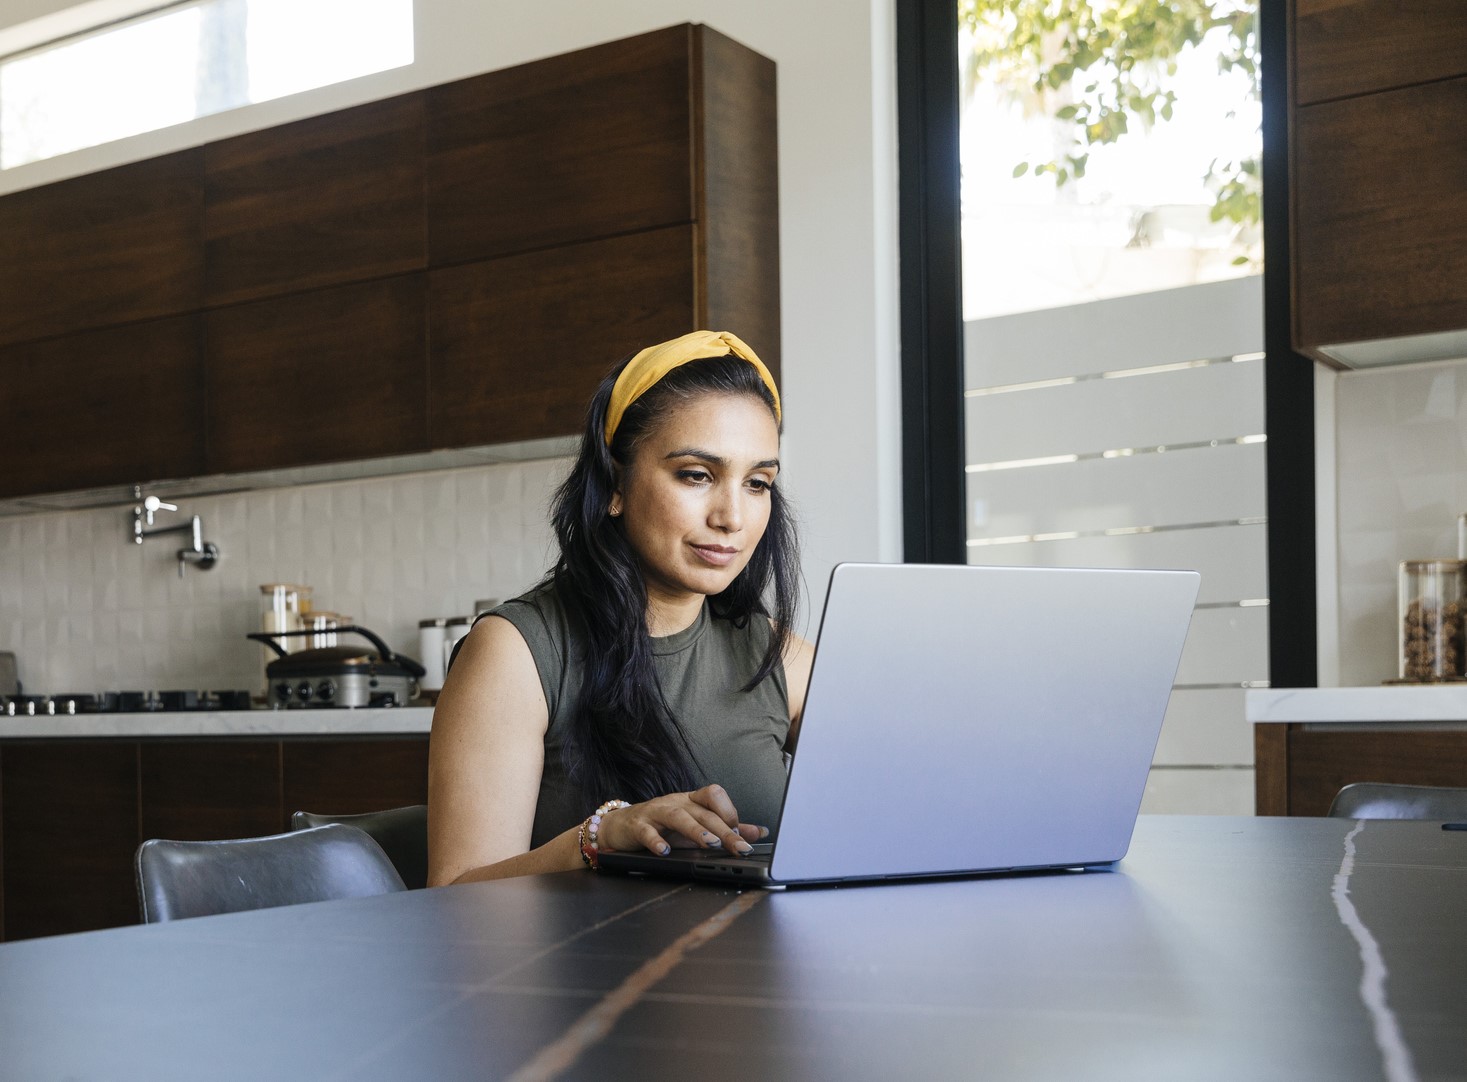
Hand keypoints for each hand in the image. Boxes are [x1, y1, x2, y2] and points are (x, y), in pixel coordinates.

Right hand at [597, 784, 766, 856]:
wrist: (619, 826)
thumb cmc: (661, 826)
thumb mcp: (695, 826)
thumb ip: (725, 828)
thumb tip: (758, 832)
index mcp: (691, 800)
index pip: (715, 794)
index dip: (731, 812)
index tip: (743, 835)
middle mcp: (676, 802)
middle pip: (704, 812)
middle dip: (725, 831)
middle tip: (741, 848)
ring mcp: (656, 812)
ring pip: (679, 816)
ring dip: (696, 830)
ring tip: (710, 843)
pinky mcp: (637, 825)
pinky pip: (647, 831)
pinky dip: (656, 841)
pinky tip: (665, 852)